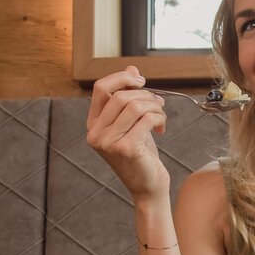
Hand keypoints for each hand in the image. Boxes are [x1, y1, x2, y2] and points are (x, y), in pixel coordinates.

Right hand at [85, 66, 169, 200]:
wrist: (148, 186)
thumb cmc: (140, 154)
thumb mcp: (132, 123)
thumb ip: (128, 97)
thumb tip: (131, 69)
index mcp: (93, 124)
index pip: (101, 88)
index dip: (122, 78)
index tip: (141, 81)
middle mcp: (96, 133)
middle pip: (120, 96)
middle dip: (145, 95)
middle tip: (159, 103)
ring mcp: (109, 142)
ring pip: (135, 106)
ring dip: (155, 107)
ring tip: (161, 116)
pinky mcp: (126, 148)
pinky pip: (146, 119)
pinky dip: (159, 118)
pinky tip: (161, 128)